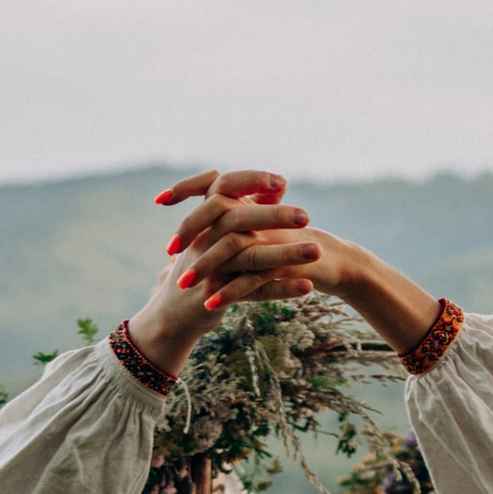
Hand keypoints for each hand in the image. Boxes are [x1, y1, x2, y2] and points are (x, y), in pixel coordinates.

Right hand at [126, 170, 307, 363]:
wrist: (175, 312)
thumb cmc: (203, 266)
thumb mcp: (218, 234)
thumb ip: (246, 209)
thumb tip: (278, 187)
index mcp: (205, 218)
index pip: (224, 186)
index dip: (251, 181)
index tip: (282, 182)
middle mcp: (204, 238)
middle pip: (240, 219)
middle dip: (275, 216)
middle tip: (307, 216)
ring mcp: (209, 268)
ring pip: (250, 256)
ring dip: (285, 254)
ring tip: (317, 251)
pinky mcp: (217, 295)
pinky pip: (254, 291)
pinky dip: (281, 289)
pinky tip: (308, 287)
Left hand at [150, 171, 446, 358]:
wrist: (335, 261)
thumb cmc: (294, 248)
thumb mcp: (260, 236)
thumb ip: (230, 230)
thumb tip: (197, 233)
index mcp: (252, 203)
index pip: (214, 186)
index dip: (186, 188)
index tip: (160, 200)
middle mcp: (260, 215)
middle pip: (217, 214)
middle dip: (189, 232)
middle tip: (170, 252)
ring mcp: (271, 239)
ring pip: (232, 247)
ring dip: (205, 267)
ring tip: (183, 286)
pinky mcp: (283, 264)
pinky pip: (252, 278)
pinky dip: (229, 293)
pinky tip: (210, 305)